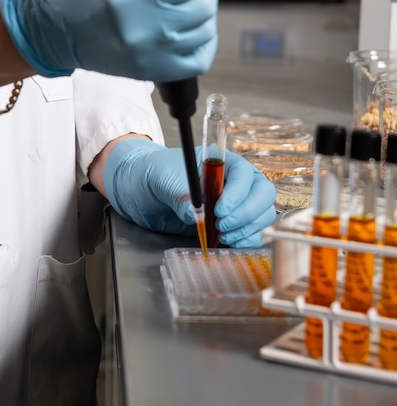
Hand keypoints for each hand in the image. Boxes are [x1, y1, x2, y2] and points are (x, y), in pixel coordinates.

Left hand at [103, 139, 276, 247]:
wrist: (142, 189)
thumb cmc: (155, 172)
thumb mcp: (163, 177)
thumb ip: (180, 193)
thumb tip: (195, 214)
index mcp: (222, 162)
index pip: (245, 174)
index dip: (238, 193)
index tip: (219, 210)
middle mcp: (234, 181)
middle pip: (262, 195)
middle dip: (247, 213)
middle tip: (223, 224)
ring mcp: (236, 203)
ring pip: (261, 215)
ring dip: (248, 228)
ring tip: (224, 235)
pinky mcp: (231, 223)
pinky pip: (252, 232)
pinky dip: (247, 240)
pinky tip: (231, 243)